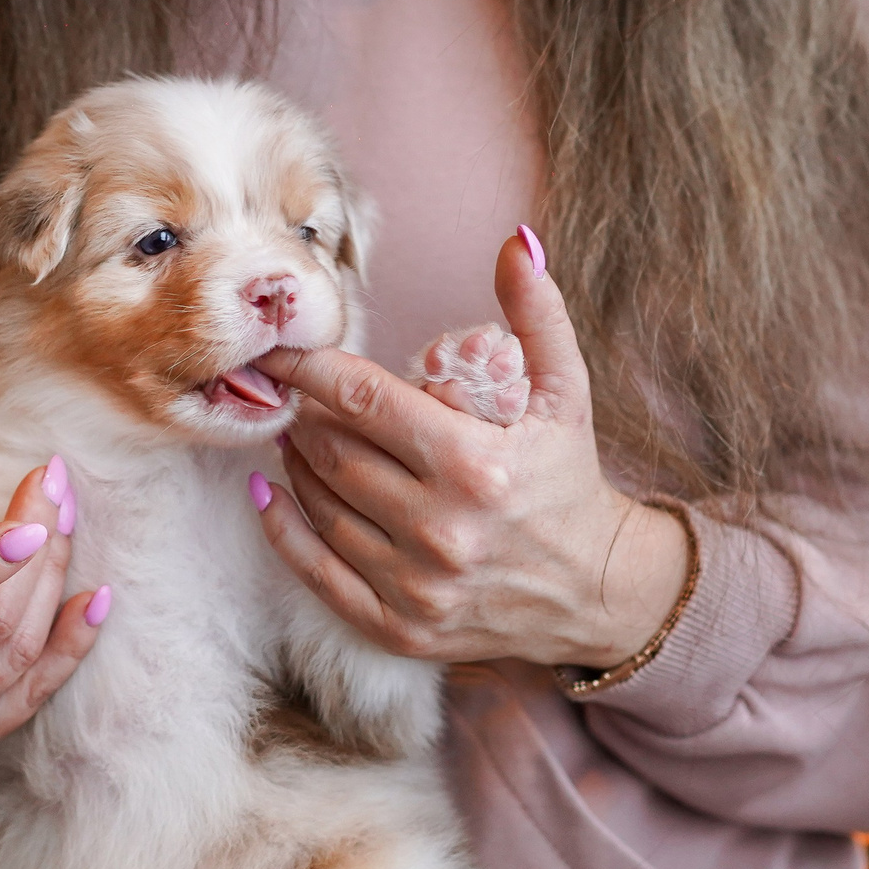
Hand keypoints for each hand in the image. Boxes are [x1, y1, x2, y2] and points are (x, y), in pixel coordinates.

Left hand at [251, 228, 690, 669]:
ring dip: (293, 462)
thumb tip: (517, 241)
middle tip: (287, 391)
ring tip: (290, 430)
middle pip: (333, 453)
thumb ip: (538, 313)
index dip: (310, 369)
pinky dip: (283, 529)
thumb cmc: (571, 480)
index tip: (279, 350)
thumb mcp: (568, 392)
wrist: (600, 590)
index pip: (364, 402)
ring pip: (321, 508)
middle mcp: (442, 530)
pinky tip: (269, 491)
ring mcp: (419, 586)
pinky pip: (318, 573)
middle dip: (300, 414)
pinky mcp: (403, 627)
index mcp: (477, 466)